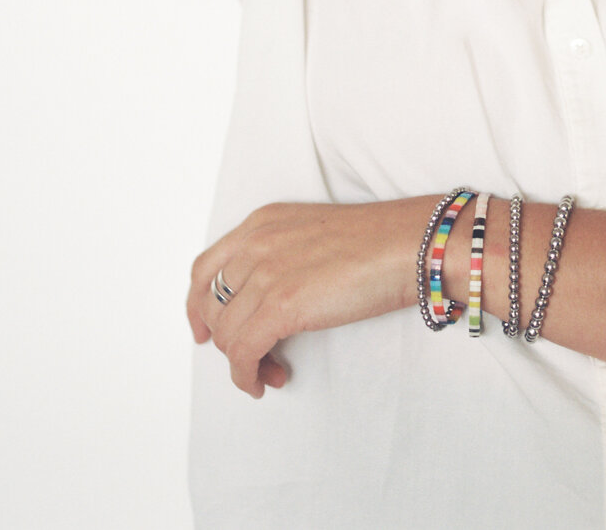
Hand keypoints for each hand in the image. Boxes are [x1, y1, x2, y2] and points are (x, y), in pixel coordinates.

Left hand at [187, 199, 422, 397]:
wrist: (408, 244)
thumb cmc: (377, 242)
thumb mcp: (312, 234)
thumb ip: (279, 257)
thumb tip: (263, 305)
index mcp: (262, 223)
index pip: (206, 268)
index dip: (197, 306)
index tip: (204, 331)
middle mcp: (255, 243)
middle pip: (213, 305)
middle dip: (227, 339)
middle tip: (254, 357)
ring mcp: (266, 272)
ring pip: (227, 333)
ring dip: (243, 362)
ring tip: (270, 371)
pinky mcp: (281, 304)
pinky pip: (243, 353)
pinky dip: (246, 375)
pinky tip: (264, 381)